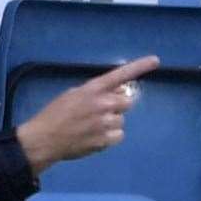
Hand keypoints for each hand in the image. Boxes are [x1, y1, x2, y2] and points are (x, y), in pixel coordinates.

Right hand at [14, 56, 160, 174]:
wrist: (45, 139)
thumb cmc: (55, 114)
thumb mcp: (73, 94)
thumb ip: (95, 92)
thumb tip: (116, 92)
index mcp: (93, 89)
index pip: (121, 74)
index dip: (139, 66)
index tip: (155, 60)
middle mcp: (103, 104)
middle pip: (127, 102)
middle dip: (117, 106)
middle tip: (102, 112)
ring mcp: (105, 123)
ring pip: (121, 120)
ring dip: (112, 122)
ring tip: (93, 127)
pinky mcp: (105, 140)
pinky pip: (119, 136)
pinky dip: (110, 137)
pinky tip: (95, 137)